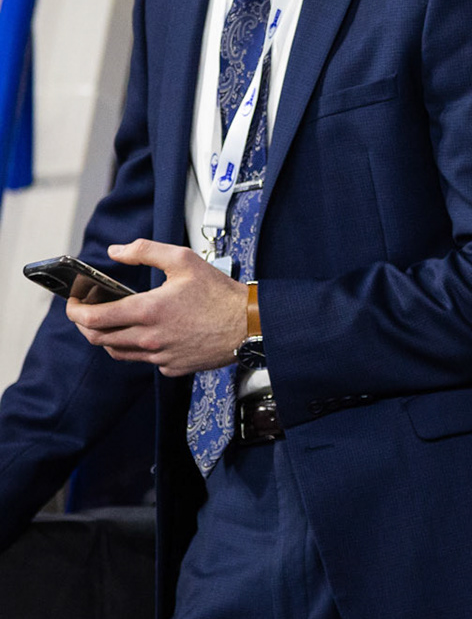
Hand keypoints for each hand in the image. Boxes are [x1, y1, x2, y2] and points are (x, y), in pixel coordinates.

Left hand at [67, 240, 245, 376]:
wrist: (249, 325)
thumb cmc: (220, 293)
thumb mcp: (184, 260)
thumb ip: (145, 251)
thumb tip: (116, 251)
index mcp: (148, 310)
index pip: (93, 318)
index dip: (75, 310)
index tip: (73, 302)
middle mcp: (150, 338)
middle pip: (98, 338)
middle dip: (85, 324)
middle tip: (87, 311)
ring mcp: (160, 356)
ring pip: (117, 352)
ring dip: (108, 337)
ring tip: (114, 321)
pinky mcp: (172, 367)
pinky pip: (144, 360)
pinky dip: (138, 348)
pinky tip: (149, 333)